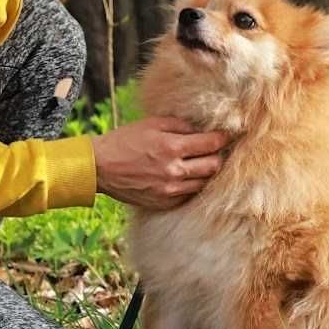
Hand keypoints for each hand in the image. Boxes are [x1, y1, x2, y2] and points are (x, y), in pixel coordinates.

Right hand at [90, 115, 232, 209]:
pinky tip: (186, 176)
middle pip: (214, 166)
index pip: (211, 144)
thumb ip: (180, 125)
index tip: (228, 134)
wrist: (100, 168)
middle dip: (219, 155)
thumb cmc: (124, 141)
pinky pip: (189, 195)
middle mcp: (174, 171)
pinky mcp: (164, 203)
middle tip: (217, 149)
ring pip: (204, 183)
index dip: (223, 138)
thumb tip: (202, 128)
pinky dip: (192, 185)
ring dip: (207, 172)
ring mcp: (170, 191)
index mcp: (172, 148)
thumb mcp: (151, 124)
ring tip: (203, 162)